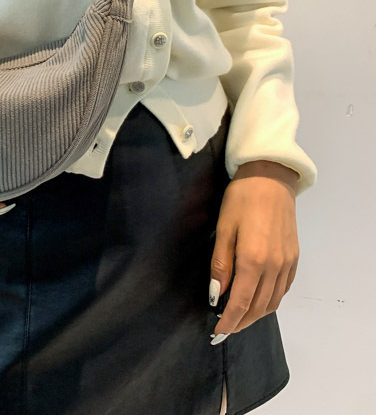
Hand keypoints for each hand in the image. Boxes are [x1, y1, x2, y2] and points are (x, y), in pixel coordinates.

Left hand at [209, 160, 300, 342]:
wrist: (271, 179)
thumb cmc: (241, 199)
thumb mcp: (223, 228)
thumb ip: (221, 264)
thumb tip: (216, 295)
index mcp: (253, 260)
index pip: (241, 302)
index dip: (229, 321)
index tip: (217, 333)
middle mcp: (274, 267)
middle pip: (258, 307)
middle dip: (241, 322)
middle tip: (225, 330)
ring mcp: (287, 263)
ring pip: (273, 301)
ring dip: (256, 315)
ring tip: (239, 319)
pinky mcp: (294, 258)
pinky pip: (283, 289)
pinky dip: (270, 301)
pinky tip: (258, 301)